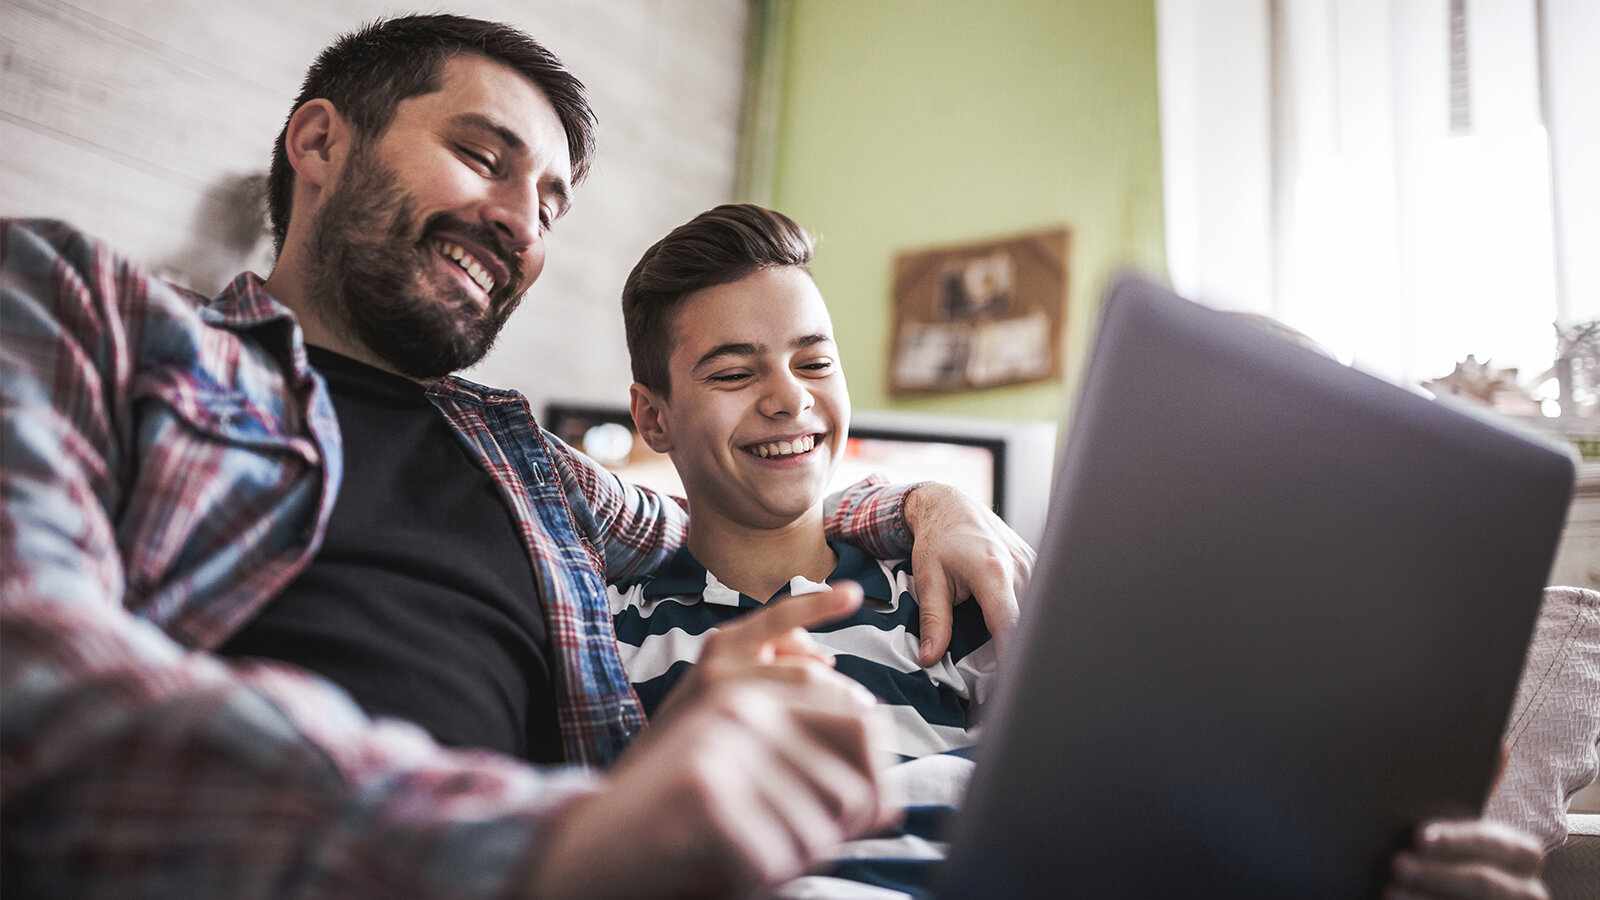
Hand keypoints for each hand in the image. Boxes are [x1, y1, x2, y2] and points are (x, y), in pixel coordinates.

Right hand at [528, 585, 893, 898]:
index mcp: (754, 693)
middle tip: (786, 853)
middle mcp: (741, 706)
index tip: (879, 818)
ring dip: (788, 867)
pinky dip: (753, 885)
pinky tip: (718, 873)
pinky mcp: (705, 792)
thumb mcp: (746, 781)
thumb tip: (888, 806)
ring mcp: (721, 744)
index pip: (862, 719)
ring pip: (818, 835)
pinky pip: (775, 864)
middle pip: (852, 788)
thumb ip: (808, 771)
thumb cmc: (677, 826)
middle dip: (834, 837)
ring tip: (740, 859)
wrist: (586, 851)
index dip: (878, 782)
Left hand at [903, 482, 1034, 665]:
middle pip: (1028, 620)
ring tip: (1005, 656)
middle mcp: (1019, 567)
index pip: (1010, 623)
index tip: (1007, 681)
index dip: (1012, 654)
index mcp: (992, 570)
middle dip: (1017, 649)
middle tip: (999, 678)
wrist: (950, 506)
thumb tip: (930, 658)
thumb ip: (933, 620)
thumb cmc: (937, 540)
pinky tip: (1011, 628)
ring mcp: (1031, 565)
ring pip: (1034, 611)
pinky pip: (1035, 598)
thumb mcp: (928, 579)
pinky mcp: (1035, 565)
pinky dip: (1025, 616)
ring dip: (1022, 633)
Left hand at [1386, 820, 1547, 899]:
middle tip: (1396, 864)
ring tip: (1389, 891)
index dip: (1457, 839)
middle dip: (1437, 873)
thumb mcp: (1458, 851)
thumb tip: (1415, 834)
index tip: (1418, 836)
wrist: (1460, 892)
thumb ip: (1445, 840)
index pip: (1496, 843)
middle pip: (1484, 881)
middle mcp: (1529, 892)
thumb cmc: (1453, 866)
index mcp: (1522, 858)